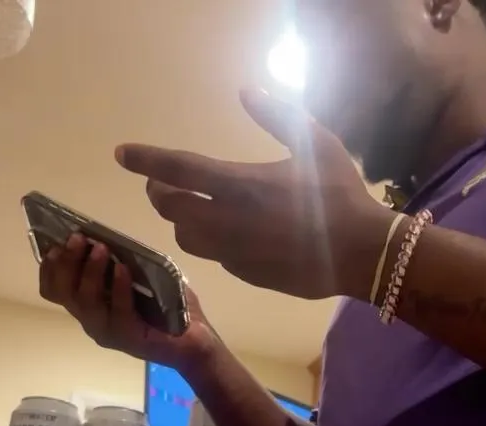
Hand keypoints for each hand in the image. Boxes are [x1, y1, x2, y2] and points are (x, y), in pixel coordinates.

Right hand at [38, 234, 217, 371]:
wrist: (195, 343)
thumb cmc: (167, 310)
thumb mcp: (140, 282)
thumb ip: (120, 266)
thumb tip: (106, 238)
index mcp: (89, 307)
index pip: (53, 290)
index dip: (49, 267)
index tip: (55, 243)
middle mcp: (92, 321)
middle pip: (64, 293)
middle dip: (67, 262)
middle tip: (78, 238)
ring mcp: (107, 332)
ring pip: (86, 302)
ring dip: (91, 271)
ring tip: (101, 249)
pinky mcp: (128, 338)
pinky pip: (118, 311)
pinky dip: (119, 288)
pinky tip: (123, 269)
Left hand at [113, 87, 394, 300]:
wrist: (363, 253)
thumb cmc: (342, 194)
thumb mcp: (316, 143)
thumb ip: (278, 115)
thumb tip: (247, 91)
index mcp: (240, 184)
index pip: (177, 169)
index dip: (145, 159)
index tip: (122, 153)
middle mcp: (229, 220)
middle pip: (171, 208)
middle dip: (159, 192)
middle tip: (162, 182)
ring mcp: (235, 252)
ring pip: (185, 237)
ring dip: (180, 219)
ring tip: (189, 208)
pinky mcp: (246, 274)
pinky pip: (214, 256)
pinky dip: (210, 241)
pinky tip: (227, 233)